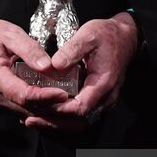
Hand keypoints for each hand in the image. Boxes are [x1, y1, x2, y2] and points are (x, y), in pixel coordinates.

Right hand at [0, 12, 69, 115]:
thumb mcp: (10, 33)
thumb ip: (29, 49)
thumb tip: (47, 66)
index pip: (23, 94)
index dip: (45, 97)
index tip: (64, 94)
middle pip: (26, 109)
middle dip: (52, 110)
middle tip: (74, 108)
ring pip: (25, 112)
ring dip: (47, 113)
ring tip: (70, 113)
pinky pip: (21, 109)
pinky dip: (39, 110)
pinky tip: (56, 108)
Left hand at [24, 12, 138, 130]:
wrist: (126, 37)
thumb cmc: (108, 35)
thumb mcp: (88, 35)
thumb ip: (71, 50)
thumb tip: (53, 65)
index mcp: (103, 83)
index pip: (81, 108)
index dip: (59, 109)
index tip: (40, 105)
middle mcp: (105, 97)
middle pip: (78, 120)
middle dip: (53, 120)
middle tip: (30, 118)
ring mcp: (103, 100)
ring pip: (79, 120)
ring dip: (57, 121)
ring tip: (33, 118)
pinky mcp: (98, 98)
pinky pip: (81, 113)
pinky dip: (63, 116)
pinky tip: (46, 111)